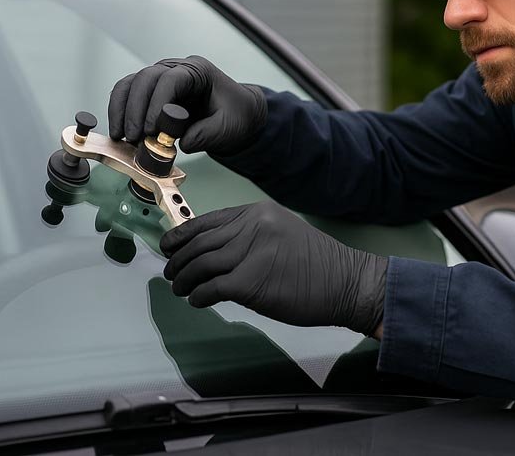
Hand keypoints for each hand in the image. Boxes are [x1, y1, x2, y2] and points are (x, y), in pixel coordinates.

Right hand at [107, 55, 266, 155]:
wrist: (237, 116)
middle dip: (135, 109)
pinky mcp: (151, 94)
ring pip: (131, 85)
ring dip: (122, 110)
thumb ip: (206, 135)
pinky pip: (127, 96)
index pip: (171, 79)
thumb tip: (179, 144)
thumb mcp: (227, 127)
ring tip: (121, 137)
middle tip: (134, 137)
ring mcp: (160, 79)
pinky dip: (120, 112)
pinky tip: (119, 133)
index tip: (152, 129)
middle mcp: (175, 69)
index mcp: (198, 71)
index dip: (157, 103)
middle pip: (145, 79)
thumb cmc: (235, 115)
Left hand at [160, 201, 388, 336]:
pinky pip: (210, 288)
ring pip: (200, 265)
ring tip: (180, 289)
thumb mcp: (281, 233)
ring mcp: (251, 253)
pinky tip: (198, 301)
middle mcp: (252, 227)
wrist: (345, 282)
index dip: (182, 234)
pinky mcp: (250, 282)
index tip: (168, 245)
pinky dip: (198, 296)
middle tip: (170, 272)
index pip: (208, 220)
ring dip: (184, 280)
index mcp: (258, 213)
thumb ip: (248, 236)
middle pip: (199, 243)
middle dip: (178, 259)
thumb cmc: (316, 264)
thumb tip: (211, 251)